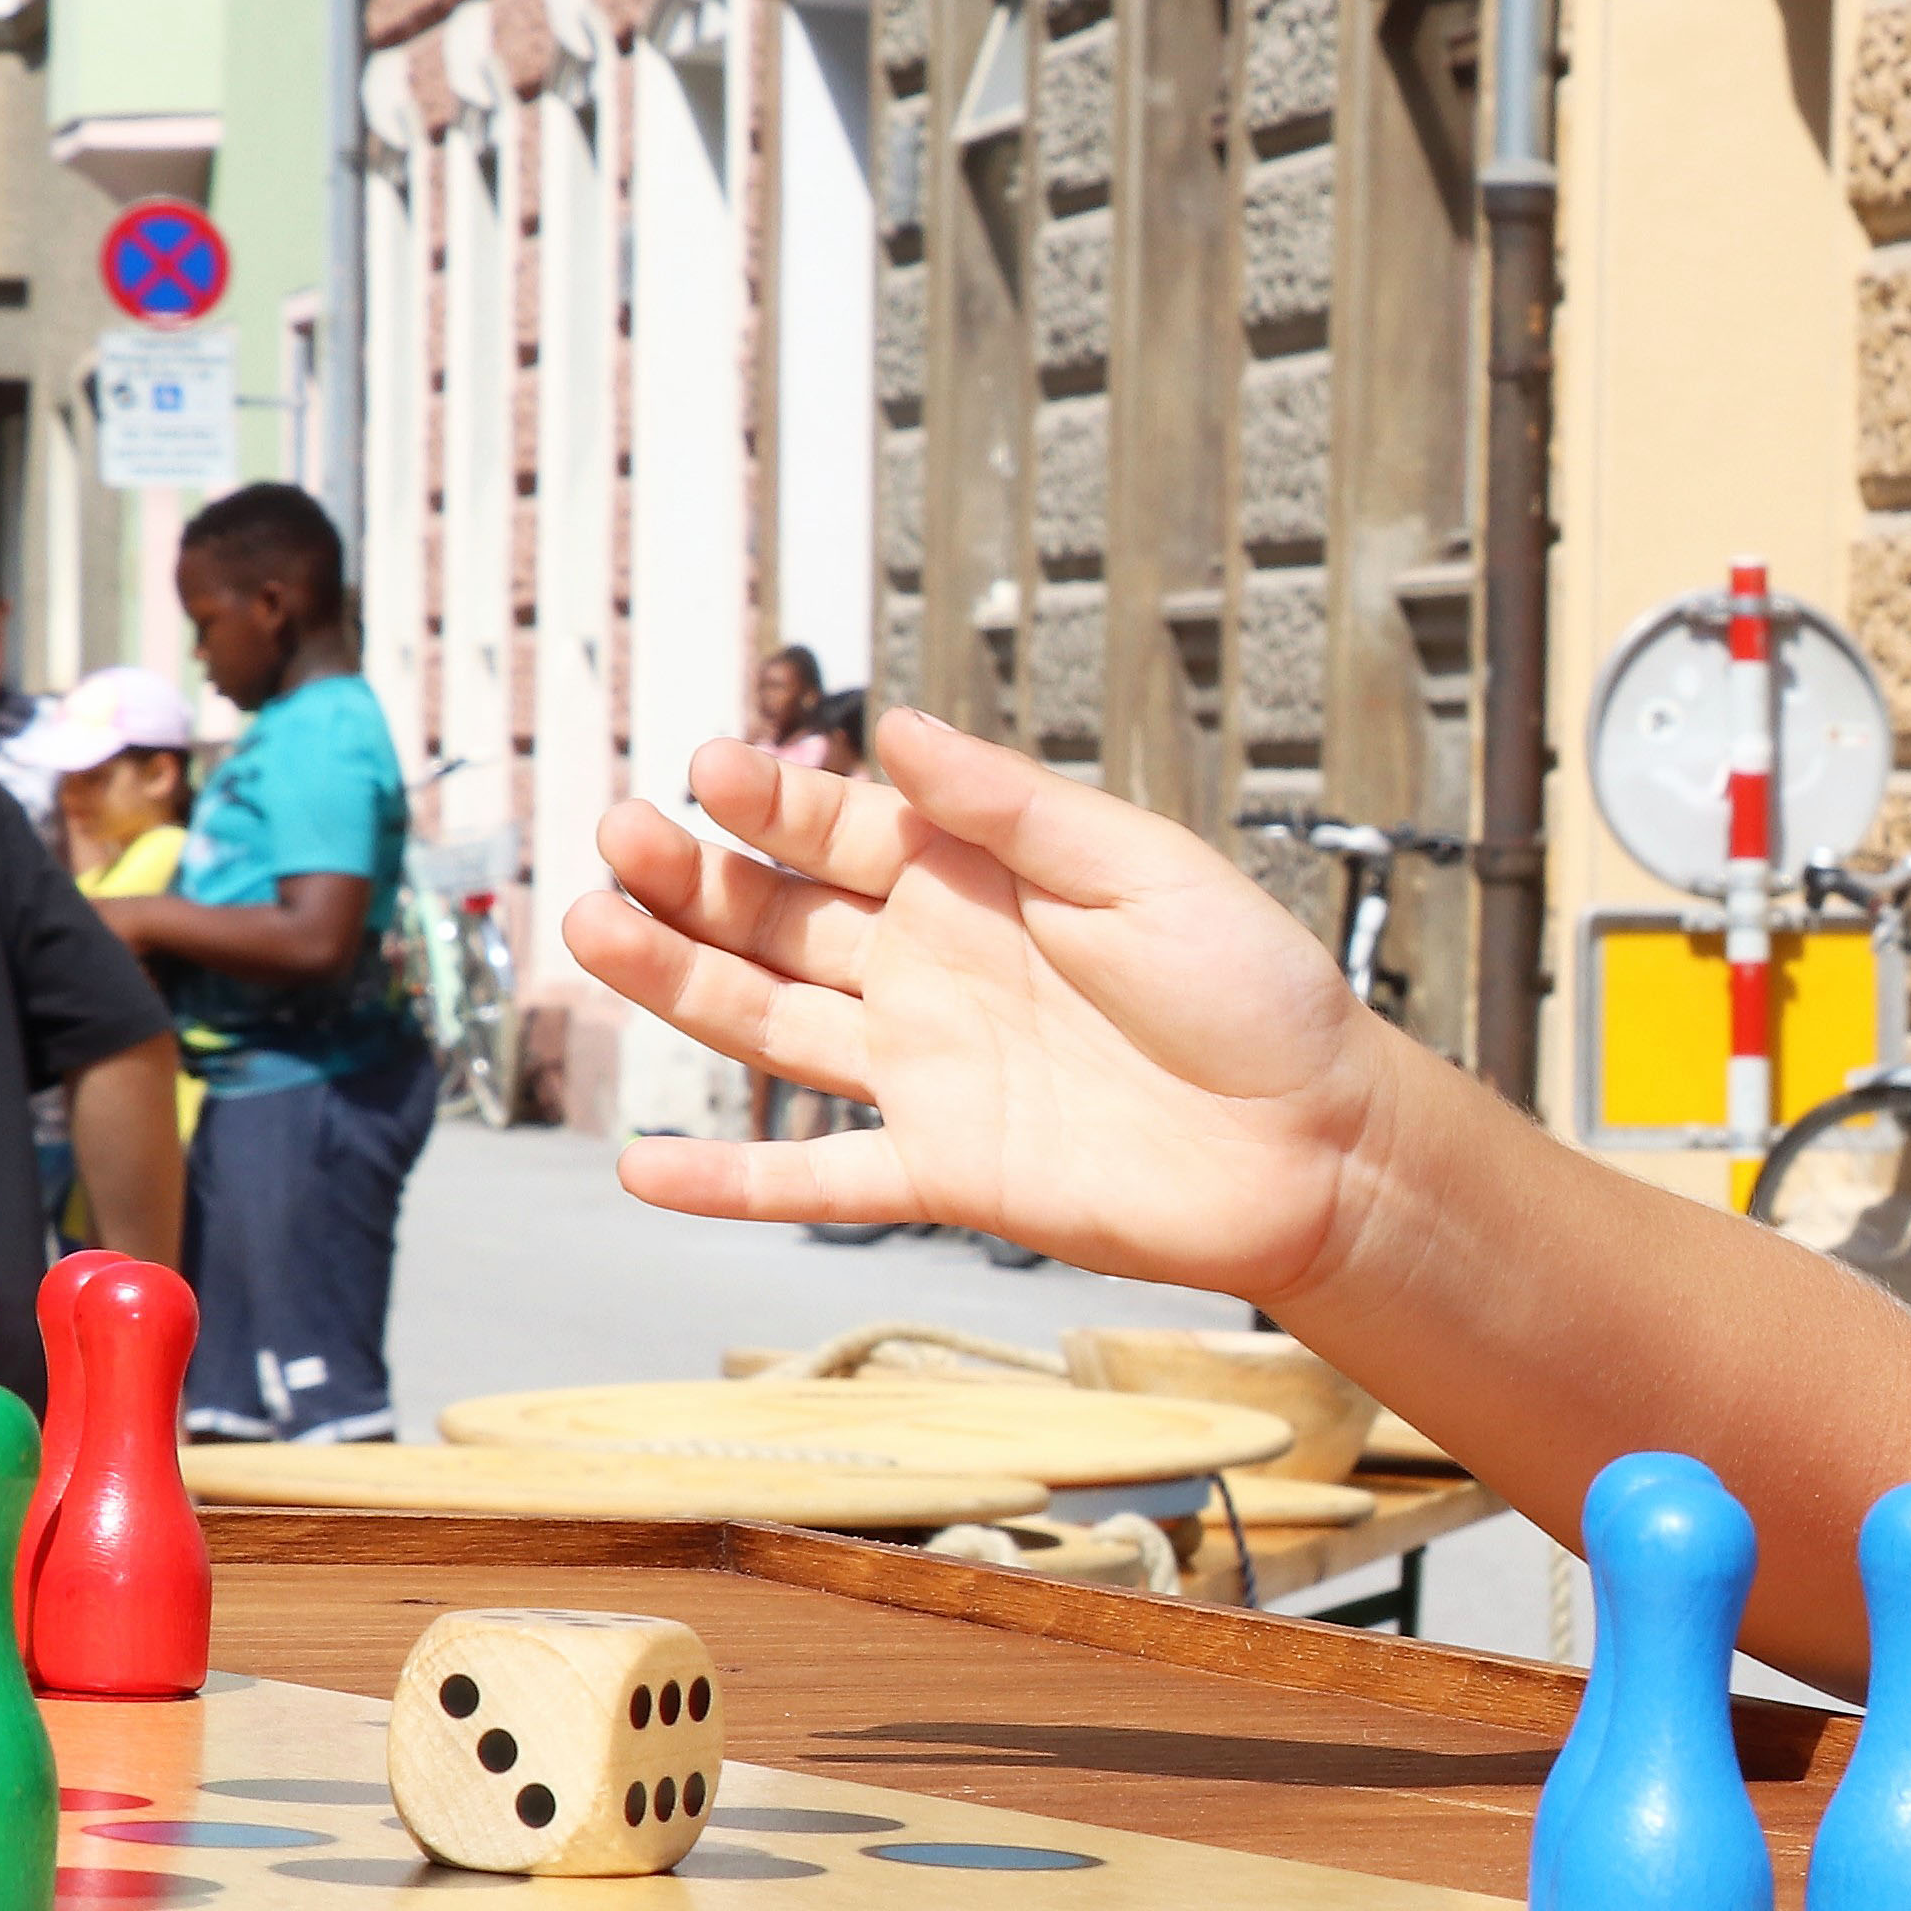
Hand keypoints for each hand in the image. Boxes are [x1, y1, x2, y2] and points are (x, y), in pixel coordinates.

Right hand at [568, 712, 1400, 1303]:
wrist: (1318, 1142)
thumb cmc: (1254, 990)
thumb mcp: (1140, 869)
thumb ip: (1013, 810)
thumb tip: (902, 727)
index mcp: (978, 883)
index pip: (842, 828)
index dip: (771, 799)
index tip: (706, 772)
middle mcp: (935, 972)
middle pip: (779, 919)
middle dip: (692, 880)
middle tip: (619, 842)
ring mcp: (931, 1075)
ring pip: (772, 1025)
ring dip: (680, 986)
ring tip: (592, 938)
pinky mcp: (948, 1174)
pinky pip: (819, 1180)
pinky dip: (732, 1182)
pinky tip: (642, 1170)